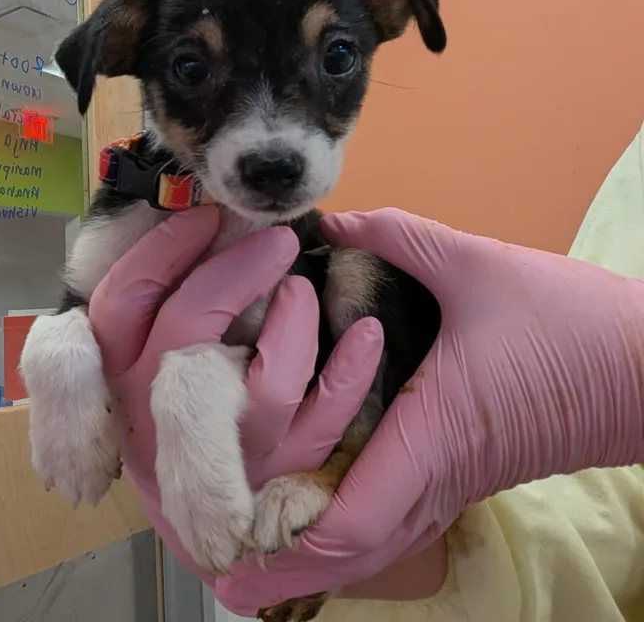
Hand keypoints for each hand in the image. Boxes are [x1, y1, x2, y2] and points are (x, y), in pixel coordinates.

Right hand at [87, 206, 382, 580]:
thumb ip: (155, 305)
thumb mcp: (143, 362)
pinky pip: (328, 421)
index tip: (205, 216)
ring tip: (304, 289)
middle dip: (235, 273)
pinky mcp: (282, 474)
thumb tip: (192, 229)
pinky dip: (351, 371)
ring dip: (295, 325)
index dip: (163, 251)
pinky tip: (366, 333)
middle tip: (279, 239)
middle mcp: (164, 416)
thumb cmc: (174, 415)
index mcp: (121, 376)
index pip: (125, 302)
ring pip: (268, 386)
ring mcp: (229, 452)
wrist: (204, 525)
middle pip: (188, 332)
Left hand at [215, 208, 643, 613]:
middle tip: (227, 572)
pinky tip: (323, 514)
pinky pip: (402, 519)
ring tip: (258, 552)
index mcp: (431, 432)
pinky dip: (356, 530)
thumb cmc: (569, 322)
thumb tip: (329, 223)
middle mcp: (437, 473)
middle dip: (289, 569)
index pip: (353, 520)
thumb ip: (397, 236)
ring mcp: (455, 481)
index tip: (233, 558)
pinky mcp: (467, 472)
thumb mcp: (477, 265)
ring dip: (318, 555)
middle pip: (355, 553)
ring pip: (379, 544)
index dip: (291, 548)